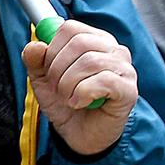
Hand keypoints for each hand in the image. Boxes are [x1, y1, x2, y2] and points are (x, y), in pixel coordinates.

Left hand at [20, 19, 136, 155]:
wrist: (80, 136)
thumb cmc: (67, 104)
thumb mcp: (43, 81)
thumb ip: (35, 61)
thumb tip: (35, 45)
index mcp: (94, 41)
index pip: (70, 28)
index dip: (52, 50)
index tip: (49, 70)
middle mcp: (113, 50)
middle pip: (79, 43)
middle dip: (58, 69)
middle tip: (57, 88)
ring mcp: (124, 69)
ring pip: (90, 62)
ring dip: (68, 85)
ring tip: (68, 98)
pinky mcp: (128, 89)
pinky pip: (103, 81)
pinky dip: (82, 94)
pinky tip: (80, 103)